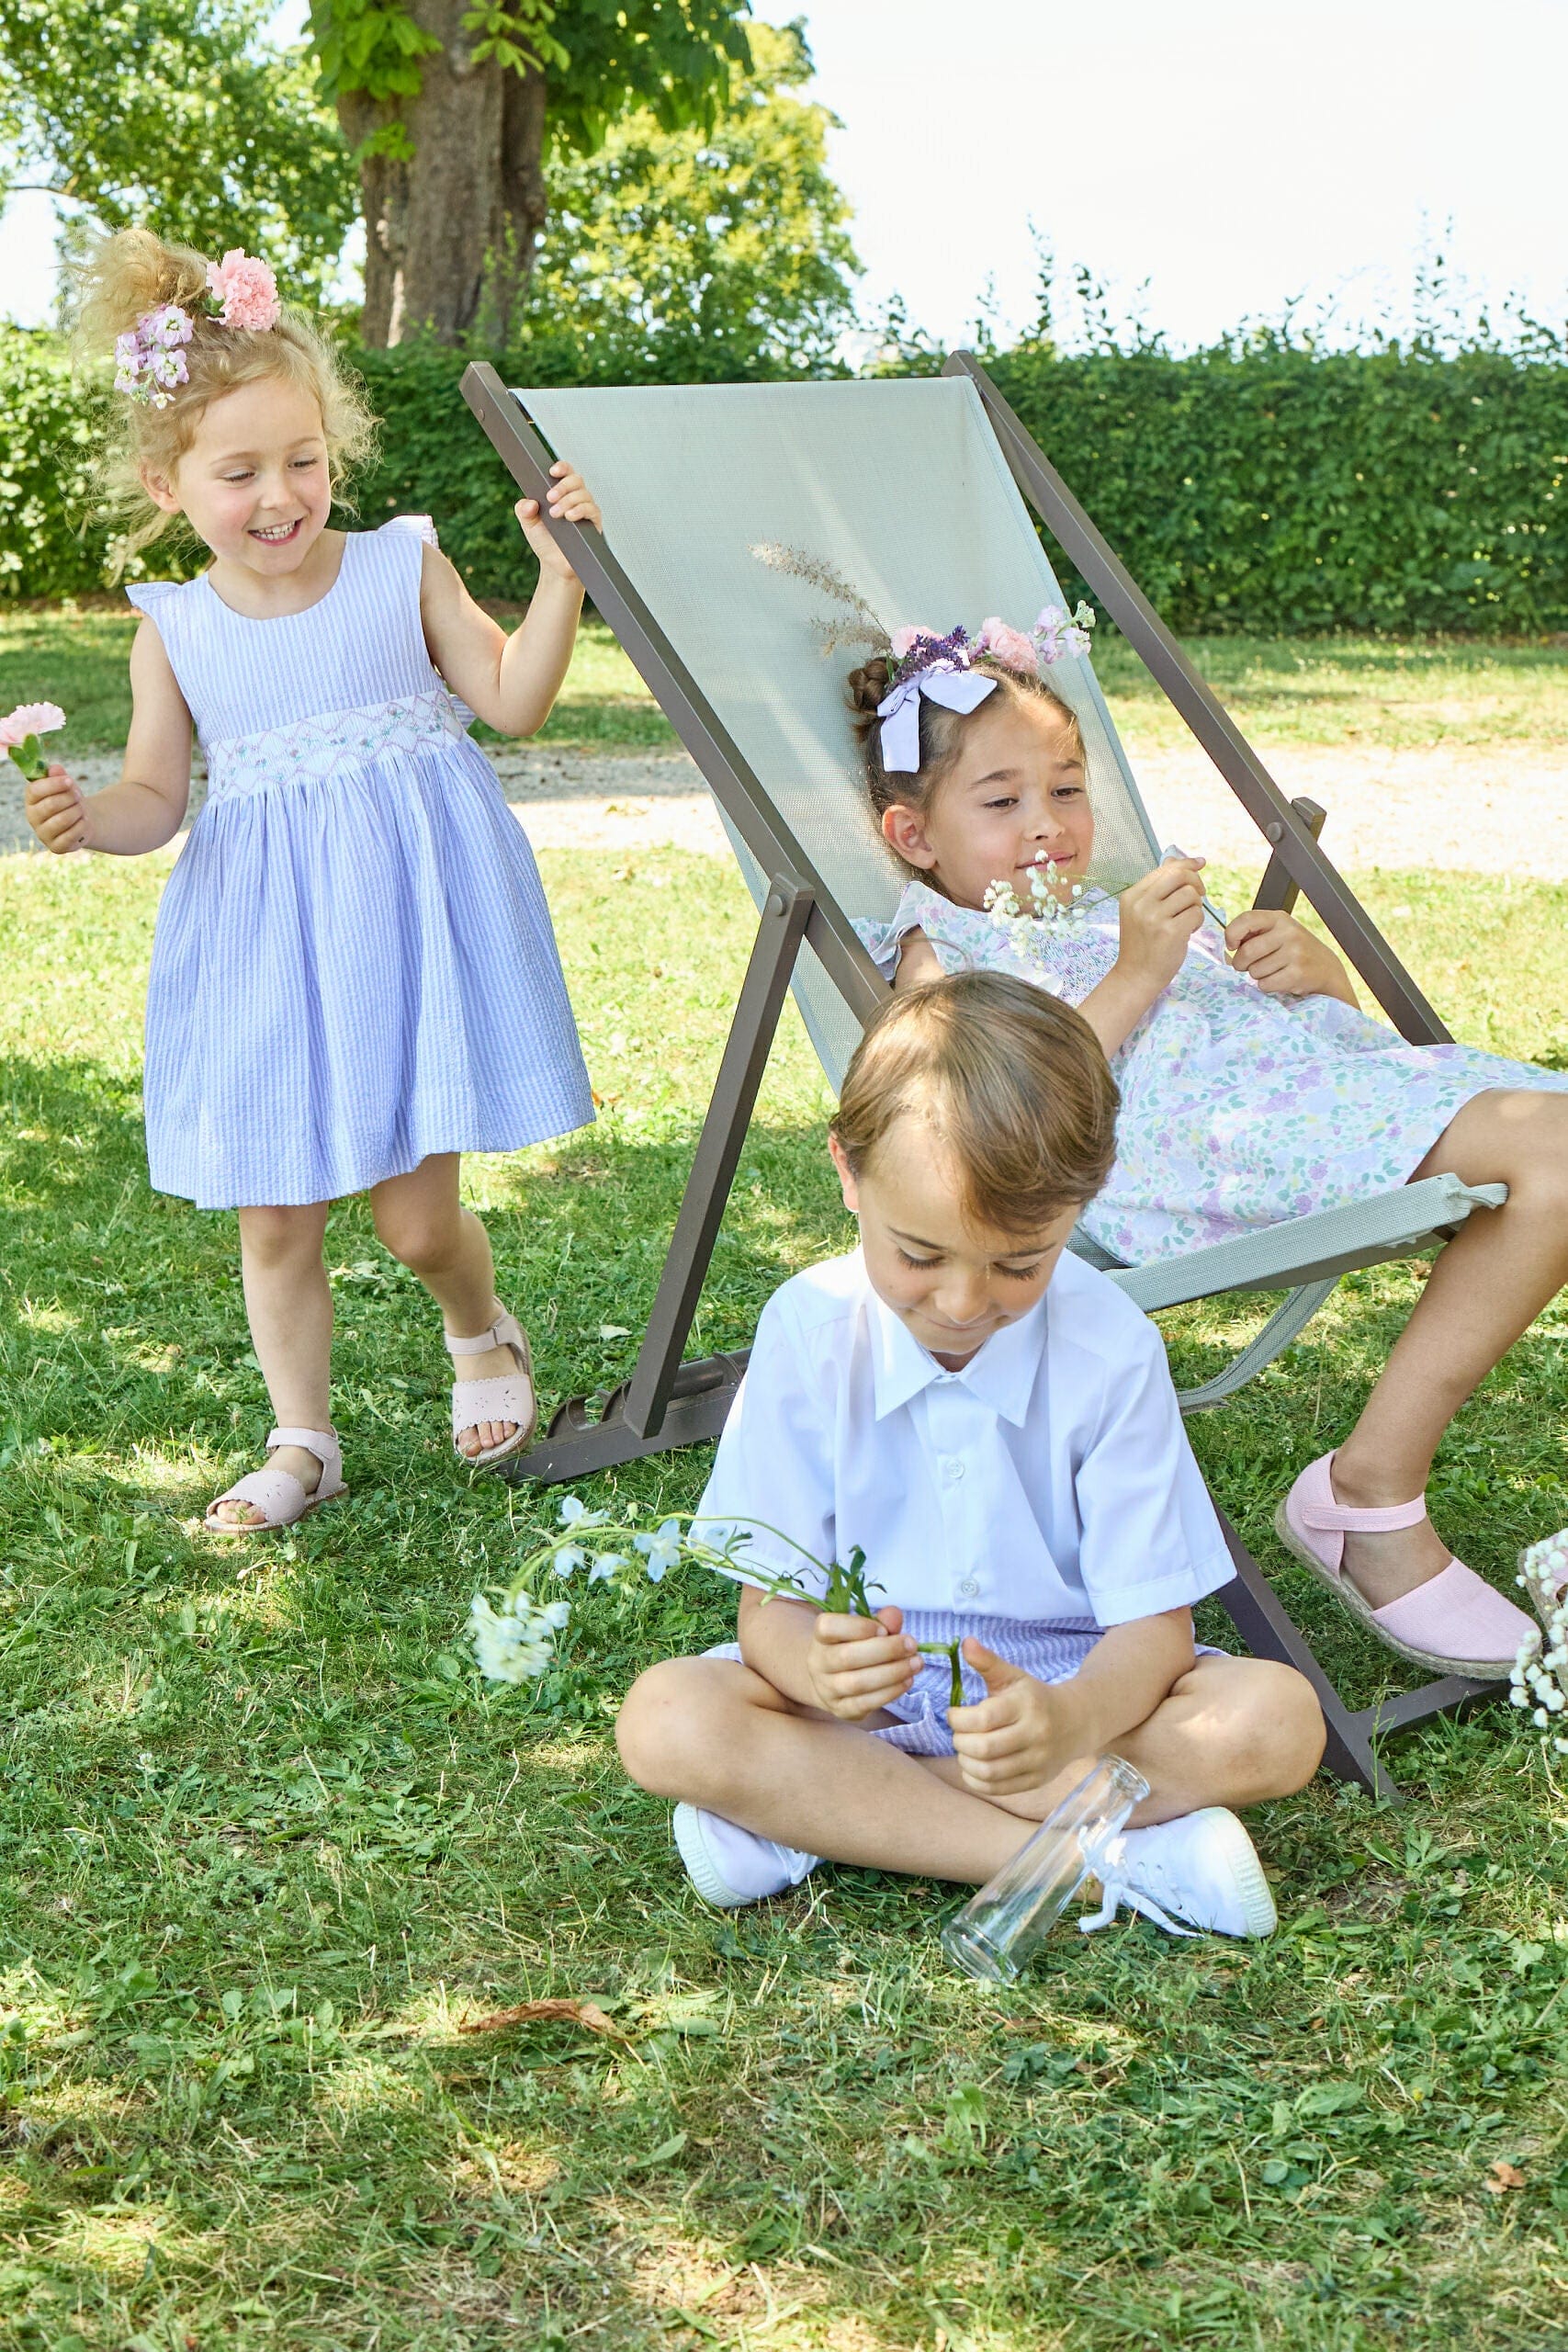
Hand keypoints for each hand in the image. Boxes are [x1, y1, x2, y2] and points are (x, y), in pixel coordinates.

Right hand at [23, 762, 88, 853]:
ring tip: (81, 809)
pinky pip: (71, 834)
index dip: (54, 784)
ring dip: (77, 811)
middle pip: (51, 804)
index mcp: (31, 799)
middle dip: (70, 798)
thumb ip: (58, 775)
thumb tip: (55, 769)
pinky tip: (84, 821)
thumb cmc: (70, 799)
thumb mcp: (65, 784)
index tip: (69, 780)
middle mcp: (32, 817)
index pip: (36, 790)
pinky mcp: (55, 847)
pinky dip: (82, 825)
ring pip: (63, 819)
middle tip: (78, 796)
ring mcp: (43, 834)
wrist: (82, 819)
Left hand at [514, 460, 601, 580]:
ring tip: (556, 514)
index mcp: (561, 493)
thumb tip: (529, 502)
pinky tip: (570, 517)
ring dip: (569, 500)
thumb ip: (523, 510)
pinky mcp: (594, 523)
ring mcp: (586, 510)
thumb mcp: (528, 525)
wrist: (556, 566)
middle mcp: (575, 498)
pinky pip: (592, 509)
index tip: (552, 472)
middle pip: (576, 479)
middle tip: (550, 498)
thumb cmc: (545, 543)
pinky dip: (580, 510)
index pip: (565, 473)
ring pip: (584, 494)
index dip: (561, 467)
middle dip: (563, 486)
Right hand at [806, 1603, 919, 1721]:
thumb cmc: (853, 1648)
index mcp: (821, 1637)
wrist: (831, 1681)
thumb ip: (881, 1621)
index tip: (884, 1630)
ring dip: (893, 1673)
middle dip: (886, 1650)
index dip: (858, 1627)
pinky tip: (907, 1681)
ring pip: (858, 1683)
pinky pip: (865, 1704)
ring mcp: (827, 1689)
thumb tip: (894, 1615)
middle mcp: (818, 1663)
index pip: (828, 1627)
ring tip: (916, 1663)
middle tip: (912, 1645)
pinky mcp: (841, 1709)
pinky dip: (890, 1692)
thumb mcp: (864, 1630)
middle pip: (847, 1657)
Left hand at [947, 1639, 1081, 1797]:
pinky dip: (977, 1782)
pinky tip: (972, 1768)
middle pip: (984, 1748)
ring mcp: (1037, 1761)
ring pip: (989, 1772)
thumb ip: (988, 1662)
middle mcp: (1034, 1734)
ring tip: (965, 1750)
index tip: (954, 1714)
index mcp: (1026, 1705)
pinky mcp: (1036, 1781)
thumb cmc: (1035, 1697)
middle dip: (960, 1742)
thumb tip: (965, 1642)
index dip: (958, 1719)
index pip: (983, 1719)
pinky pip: (998, 1789)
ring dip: (966, 1763)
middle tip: (958, 1734)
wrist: (1076, 1722)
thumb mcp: (1013, 1676)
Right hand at [1113, 856, 1205, 996]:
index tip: (1200, 864)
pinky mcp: (1170, 932)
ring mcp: (1154, 918)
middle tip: (1198, 896)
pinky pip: (1196, 913)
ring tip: (1187, 920)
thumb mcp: (1142, 912)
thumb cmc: (1142, 944)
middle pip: (1179, 875)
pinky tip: (1188, 931)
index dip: (1186, 864)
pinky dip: (1197, 921)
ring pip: (1190, 894)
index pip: (1165, 869)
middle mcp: (1141, 904)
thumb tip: (1181, 859)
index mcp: (1132, 896)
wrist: (1135, 976)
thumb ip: (1159, 887)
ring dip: (1196, 906)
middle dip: (1195, 882)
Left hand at [1225, 906, 1351, 998]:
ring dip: (1257, 975)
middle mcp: (1289, 932)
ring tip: (1272, 970)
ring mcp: (1295, 952)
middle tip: (1247, 966)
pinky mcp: (1298, 973)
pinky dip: (1267, 986)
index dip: (1231, 934)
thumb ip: (1254, 934)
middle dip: (1241, 963)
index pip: (1246, 919)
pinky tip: (1280, 980)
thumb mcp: (1278, 933)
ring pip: (1255, 971)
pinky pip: (1265, 984)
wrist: (1326, 969)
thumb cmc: (1293, 951)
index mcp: (1280, 918)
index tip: (1232, 946)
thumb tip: (1227, 946)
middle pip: (1247, 951)